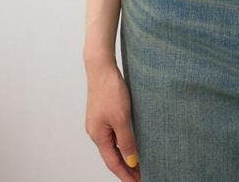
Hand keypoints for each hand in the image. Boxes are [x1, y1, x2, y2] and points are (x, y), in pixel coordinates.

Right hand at [85, 60, 141, 179]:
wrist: (101, 67)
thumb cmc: (110, 90)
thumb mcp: (121, 118)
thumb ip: (126, 141)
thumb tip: (132, 161)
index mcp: (98, 136)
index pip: (113, 163)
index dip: (126, 174)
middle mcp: (96, 131)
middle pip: (112, 156)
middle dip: (127, 167)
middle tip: (142, 175)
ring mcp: (98, 122)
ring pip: (113, 144)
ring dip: (125, 154)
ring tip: (139, 162)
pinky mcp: (103, 112)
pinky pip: (113, 133)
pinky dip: (122, 141)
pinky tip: (131, 141)